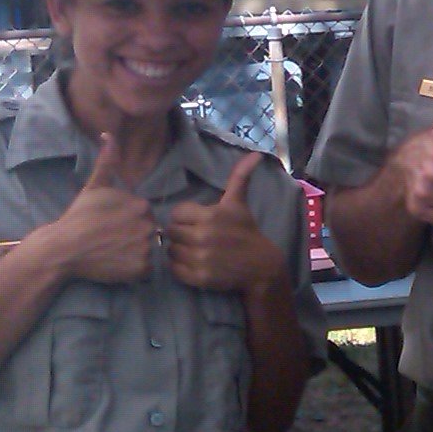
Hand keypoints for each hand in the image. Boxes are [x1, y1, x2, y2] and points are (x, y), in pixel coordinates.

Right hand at [46, 133, 156, 284]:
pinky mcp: (142, 268)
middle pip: (149, 231)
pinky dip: (135, 268)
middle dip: (133, 235)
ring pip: (149, 249)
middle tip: (111, 239)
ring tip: (113, 250)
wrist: (63, 248)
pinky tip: (116, 262)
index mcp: (141, 205)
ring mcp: (146, 247)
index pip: (144, 214)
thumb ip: (107, 161)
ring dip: (135, 251)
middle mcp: (149, 225)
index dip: (128, 221)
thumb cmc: (79, 217)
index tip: (110, 225)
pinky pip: (147, 268)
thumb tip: (108, 133)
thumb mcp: (94, 186)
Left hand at [167, 152, 284, 296]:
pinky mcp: (199, 277)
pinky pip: (175, 270)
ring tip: (194, 250)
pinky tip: (194, 263)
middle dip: (181, 234)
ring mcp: (201, 258)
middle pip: (171, 232)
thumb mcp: (239, 203)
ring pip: (171, 251)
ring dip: (179, 251)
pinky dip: (180, 268)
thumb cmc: (246, 231)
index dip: (184, 218)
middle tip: (194, 237)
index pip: (176, 213)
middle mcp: (203, 236)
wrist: (261, 265)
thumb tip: (256, 153)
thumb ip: (240, 177)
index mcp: (210, 216)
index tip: (197, 222)